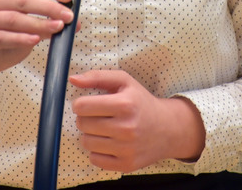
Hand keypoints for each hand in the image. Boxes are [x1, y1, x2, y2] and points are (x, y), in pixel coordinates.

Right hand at [0, 0, 73, 107]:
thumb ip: (47, 25)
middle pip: (23, 0)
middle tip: (67, 16)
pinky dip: (19, 38)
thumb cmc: (3, 45)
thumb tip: (75, 23)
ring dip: (38, 23)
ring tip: (56, 28)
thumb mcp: (29, 33)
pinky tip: (35, 40)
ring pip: (13, 18)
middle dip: (49, 7)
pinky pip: (0, 36)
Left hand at [70, 70, 205, 171]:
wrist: (168, 128)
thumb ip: (97, 77)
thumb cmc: (141, 102)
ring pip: (86, 143)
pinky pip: (95, 160)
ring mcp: (126, 148)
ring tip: (104, 129)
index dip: (81, 104)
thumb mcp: (124, 81)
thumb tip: (73, 79)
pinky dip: (98, 151)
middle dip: (86, 118)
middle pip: (82, 124)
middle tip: (98, 116)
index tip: (89, 104)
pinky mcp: (126, 164)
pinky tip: (109, 143)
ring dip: (90, 135)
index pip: (82, 106)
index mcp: (125, 104)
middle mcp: (126, 128)